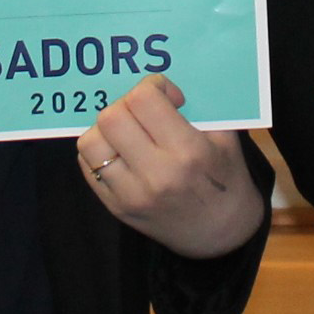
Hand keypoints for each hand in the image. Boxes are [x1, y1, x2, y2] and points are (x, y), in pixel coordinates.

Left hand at [74, 75, 265, 259]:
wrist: (221, 235)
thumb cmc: (226, 178)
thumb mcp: (226, 138)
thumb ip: (200, 105)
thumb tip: (166, 78)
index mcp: (188, 152)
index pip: (144, 100)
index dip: (153, 87)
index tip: (167, 97)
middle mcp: (156, 175)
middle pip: (111, 117)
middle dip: (127, 105)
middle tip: (144, 113)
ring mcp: (131, 195)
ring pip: (90, 142)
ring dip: (107, 129)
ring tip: (128, 132)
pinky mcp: (116, 208)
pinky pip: (87, 166)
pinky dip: (100, 151)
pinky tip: (121, 151)